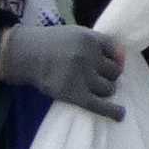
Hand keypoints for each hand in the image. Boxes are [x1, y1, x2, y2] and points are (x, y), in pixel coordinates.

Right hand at [0, 21, 124, 119]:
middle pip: (114, 72)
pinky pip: (99, 105)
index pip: (116, 52)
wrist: (24, 54)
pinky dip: (112, 111)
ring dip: (103, 89)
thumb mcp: (76, 33)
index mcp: (90, 39)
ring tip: (91, 88)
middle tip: (93, 76)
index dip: (113, 59)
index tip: (106, 64)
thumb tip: (124, 61)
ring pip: (109, 88)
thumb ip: (99, 43)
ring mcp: (80, 76)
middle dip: (107, 75)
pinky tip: (120, 115)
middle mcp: (87, 56)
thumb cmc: (52, 44)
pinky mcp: (73, 94)